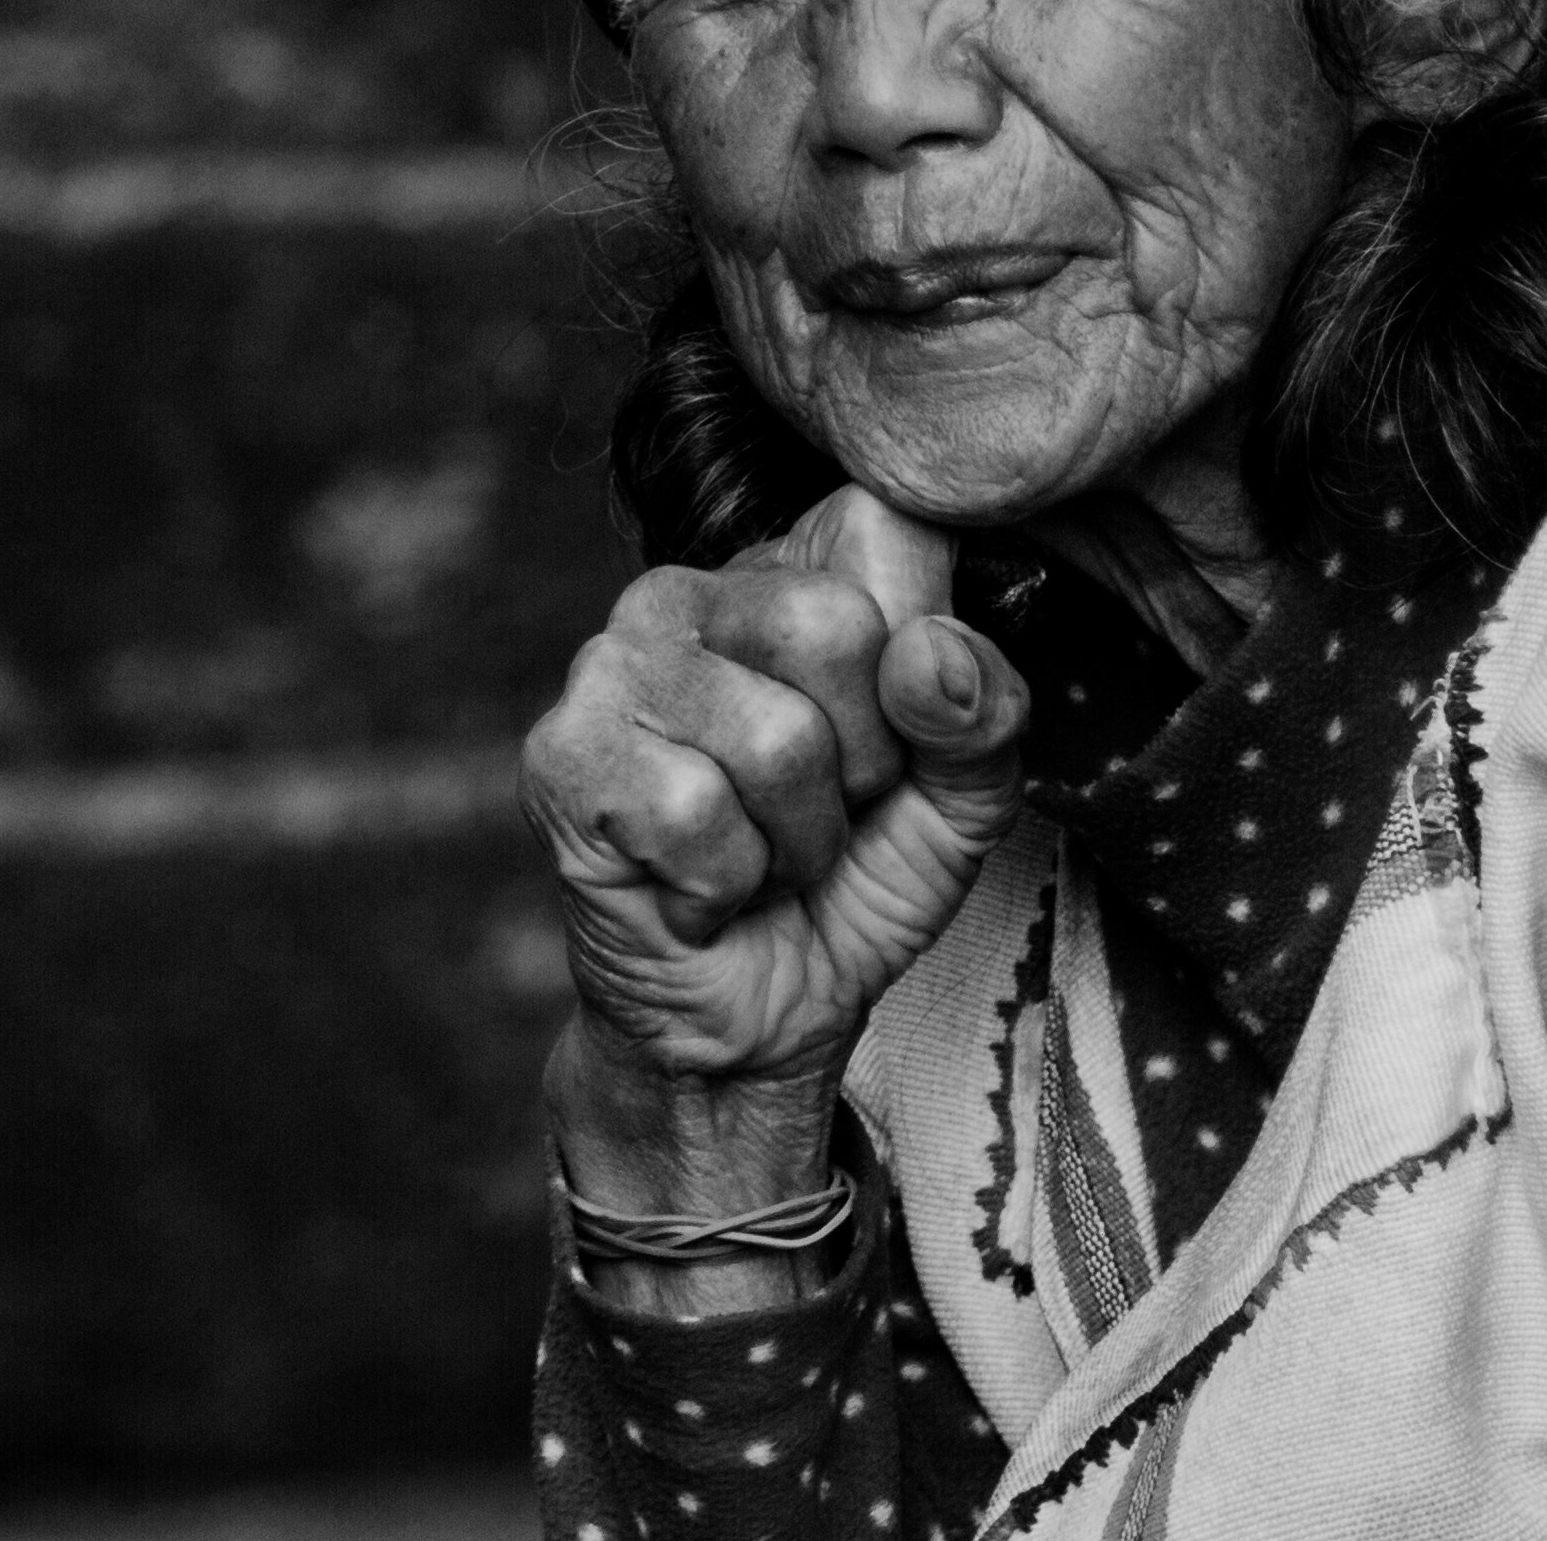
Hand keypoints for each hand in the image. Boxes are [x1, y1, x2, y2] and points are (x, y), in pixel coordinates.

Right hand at [522, 488, 1030, 1240]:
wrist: (760, 1016)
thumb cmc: (860, 878)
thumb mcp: (966, 794)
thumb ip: (984, 711)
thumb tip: (932, 650)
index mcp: (793, 565)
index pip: (892, 530)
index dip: (926, 657)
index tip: (901, 735)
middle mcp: (690, 589)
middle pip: (835, 627)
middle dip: (864, 761)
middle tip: (826, 809)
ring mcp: (610, 664)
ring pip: (774, 739)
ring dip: (796, 836)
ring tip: (764, 851)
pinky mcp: (562, 753)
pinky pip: (693, 811)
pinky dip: (726, 879)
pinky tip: (701, 884)